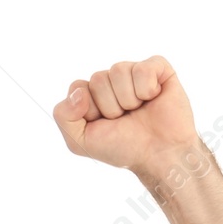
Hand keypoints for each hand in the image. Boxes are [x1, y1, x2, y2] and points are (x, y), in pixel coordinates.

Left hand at [52, 56, 197, 175]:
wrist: (158, 155)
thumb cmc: (121, 148)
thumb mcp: (80, 142)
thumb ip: (63, 116)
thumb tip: (78, 91)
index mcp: (92, 95)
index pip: (78, 87)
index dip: (89, 109)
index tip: (103, 124)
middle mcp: (112, 81)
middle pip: (98, 78)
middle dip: (110, 107)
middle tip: (124, 119)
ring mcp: (134, 73)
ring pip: (118, 70)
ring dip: (128, 100)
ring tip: (138, 111)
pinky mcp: (158, 68)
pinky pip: (142, 68)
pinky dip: (146, 89)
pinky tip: (153, 98)